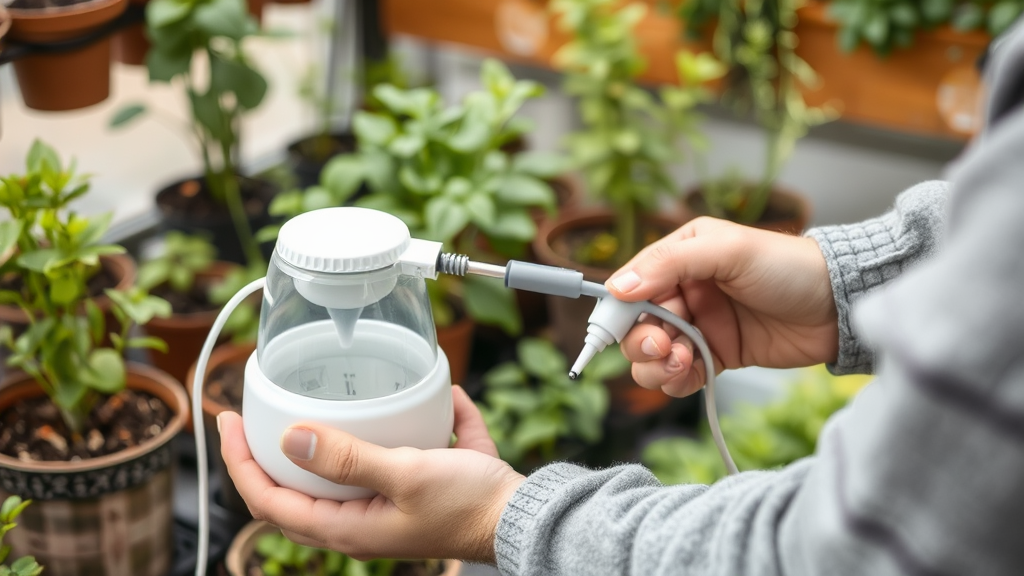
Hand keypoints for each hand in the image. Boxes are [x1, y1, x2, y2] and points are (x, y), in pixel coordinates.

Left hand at [220, 385, 523, 562]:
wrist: (523, 514)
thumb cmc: (468, 503)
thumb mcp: (405, 474)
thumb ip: (348, 458)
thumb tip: (289, 439)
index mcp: (348, 527)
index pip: (270, 502)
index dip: (239, 463)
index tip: (226, 421)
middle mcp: (360, 520)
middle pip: (295, 491)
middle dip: (267, 454)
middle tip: (253, 413)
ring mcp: (387, 503)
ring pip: (336, 476)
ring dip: (318, 445)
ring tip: (309, 405)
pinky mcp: (416, 484)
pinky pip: (391, 455)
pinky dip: (393, 428)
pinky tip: (417, 397)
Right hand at [608, 217, 837, 396]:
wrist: (838, 306)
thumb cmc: (789, 266)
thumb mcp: (728, 251)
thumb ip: (671, 264)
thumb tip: (618, 287)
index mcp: (681, 256)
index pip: (631, 284)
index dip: (617, 310)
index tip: (613, 330)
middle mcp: (684, 290)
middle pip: (637, 325)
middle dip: (641, 341)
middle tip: (662, 346)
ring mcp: (699, 325)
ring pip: (653, 354)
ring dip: (656, 364)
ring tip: (681, 361)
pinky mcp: (716, 355)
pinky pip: (679, 374)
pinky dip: (676, 380)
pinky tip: (689, 374)